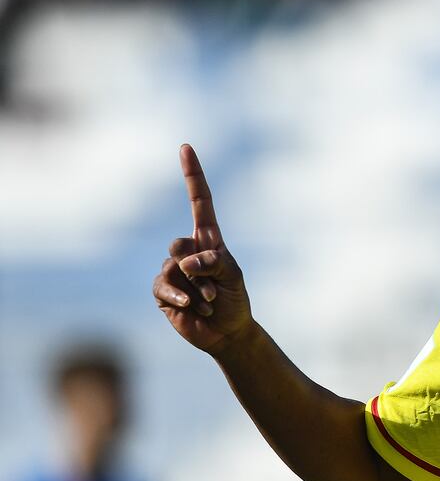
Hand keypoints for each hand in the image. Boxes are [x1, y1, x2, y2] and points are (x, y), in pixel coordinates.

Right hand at [153, 144, 252, 353]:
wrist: (228, 333)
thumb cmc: (234, 301)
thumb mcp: (234, 276)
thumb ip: (215, 261)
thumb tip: (188, 260)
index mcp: (209, 240)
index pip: (198, 201)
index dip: (192, 175)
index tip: (186, 147)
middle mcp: (188, 251)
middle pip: (179, 244)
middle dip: (200, 269)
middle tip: (215, 289)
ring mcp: (173, 269)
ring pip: (174, 268)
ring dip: (198, 289)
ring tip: (209, 302)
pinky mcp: (163, 290)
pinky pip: (163, 286)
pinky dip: (180, 296)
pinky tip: (192, 307)